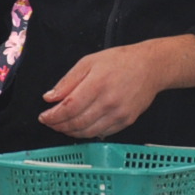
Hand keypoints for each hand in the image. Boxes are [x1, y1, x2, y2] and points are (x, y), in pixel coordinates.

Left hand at [37, 35, 194, 139]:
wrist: (150, 67)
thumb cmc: (119, 61)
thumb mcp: (89, 62)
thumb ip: (68, 81)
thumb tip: (49, 98)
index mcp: (97, 84)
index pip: (69, 108)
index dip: (53, 116)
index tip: (43, 117)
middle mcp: (108, 102)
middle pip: (77, 122)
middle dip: (59, 125)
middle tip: (50, 122)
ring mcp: (119, 114)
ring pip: (88, 132)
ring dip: (71, 131)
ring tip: (62, 126)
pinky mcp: (126, 121)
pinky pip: (102, 133)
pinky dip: (87, 133)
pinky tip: (80, 127)